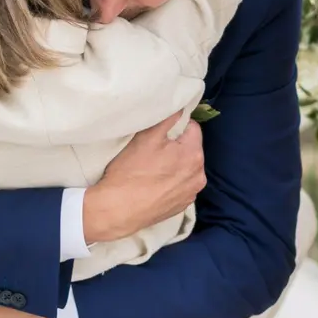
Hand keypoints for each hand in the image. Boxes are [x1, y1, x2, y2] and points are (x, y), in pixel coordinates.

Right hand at [83, 112, 204, 242]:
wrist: (118, 209)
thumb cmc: (131, 171)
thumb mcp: (147, 137)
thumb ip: (168, 118)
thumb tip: (181, 108)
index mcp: (194, 155)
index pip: (193, 128)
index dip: (176, 126)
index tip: (160, 133)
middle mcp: (199, 175)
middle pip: (191, 150)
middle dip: (177, 147)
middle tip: (154, 150)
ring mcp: (191, 193)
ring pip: (187, 169)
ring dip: (176, 165)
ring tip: (154, 168)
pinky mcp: (182, 206)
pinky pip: (181, 186)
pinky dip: (172, 182)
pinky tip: (155, 184)